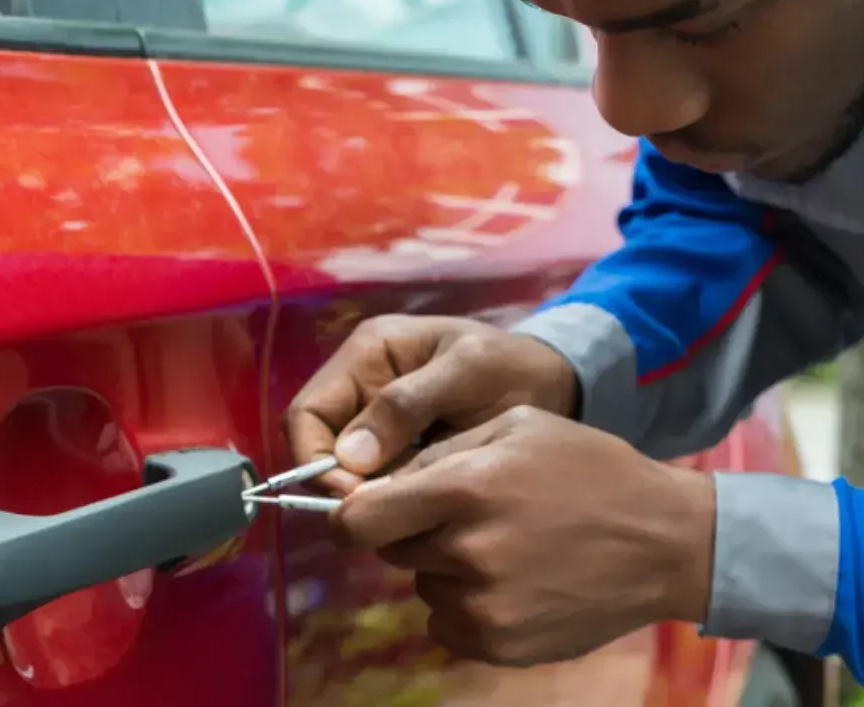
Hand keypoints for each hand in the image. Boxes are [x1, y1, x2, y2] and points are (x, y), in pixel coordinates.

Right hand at [285, 315, 579, 495]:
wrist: (555, 385)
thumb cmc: (512, 368)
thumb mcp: (468, 373)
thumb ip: (409, 404)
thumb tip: (349, 456)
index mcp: (370, 352)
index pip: (308, 411)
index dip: (316, 458)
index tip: (355, 497)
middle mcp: (362, 383)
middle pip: (318, 444)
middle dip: (341, 483)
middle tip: (385, 512)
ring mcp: (378, 418)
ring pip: (344, 469)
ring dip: (367, 494)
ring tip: (408, 511)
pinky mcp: (400, 447)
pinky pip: (375, 478)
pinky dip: (389, 496)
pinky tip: (419, 507)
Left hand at [333, 405, 715, 666]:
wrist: (663, 540)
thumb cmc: (590, 468)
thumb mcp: (519, 426)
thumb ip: (442, 449)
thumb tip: (379, 482)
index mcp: (465, 487)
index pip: (357, 520)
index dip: (352, 517)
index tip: (365, 514)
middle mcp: (467, 551)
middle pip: (395, 552)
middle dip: (419, 533)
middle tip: (471, 518)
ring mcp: (484, 606)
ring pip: (426, 588)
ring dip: (449, 570)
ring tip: (509, 547)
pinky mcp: (500, 644)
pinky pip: (450, 625)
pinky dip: (470, 607)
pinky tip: (517, 581)